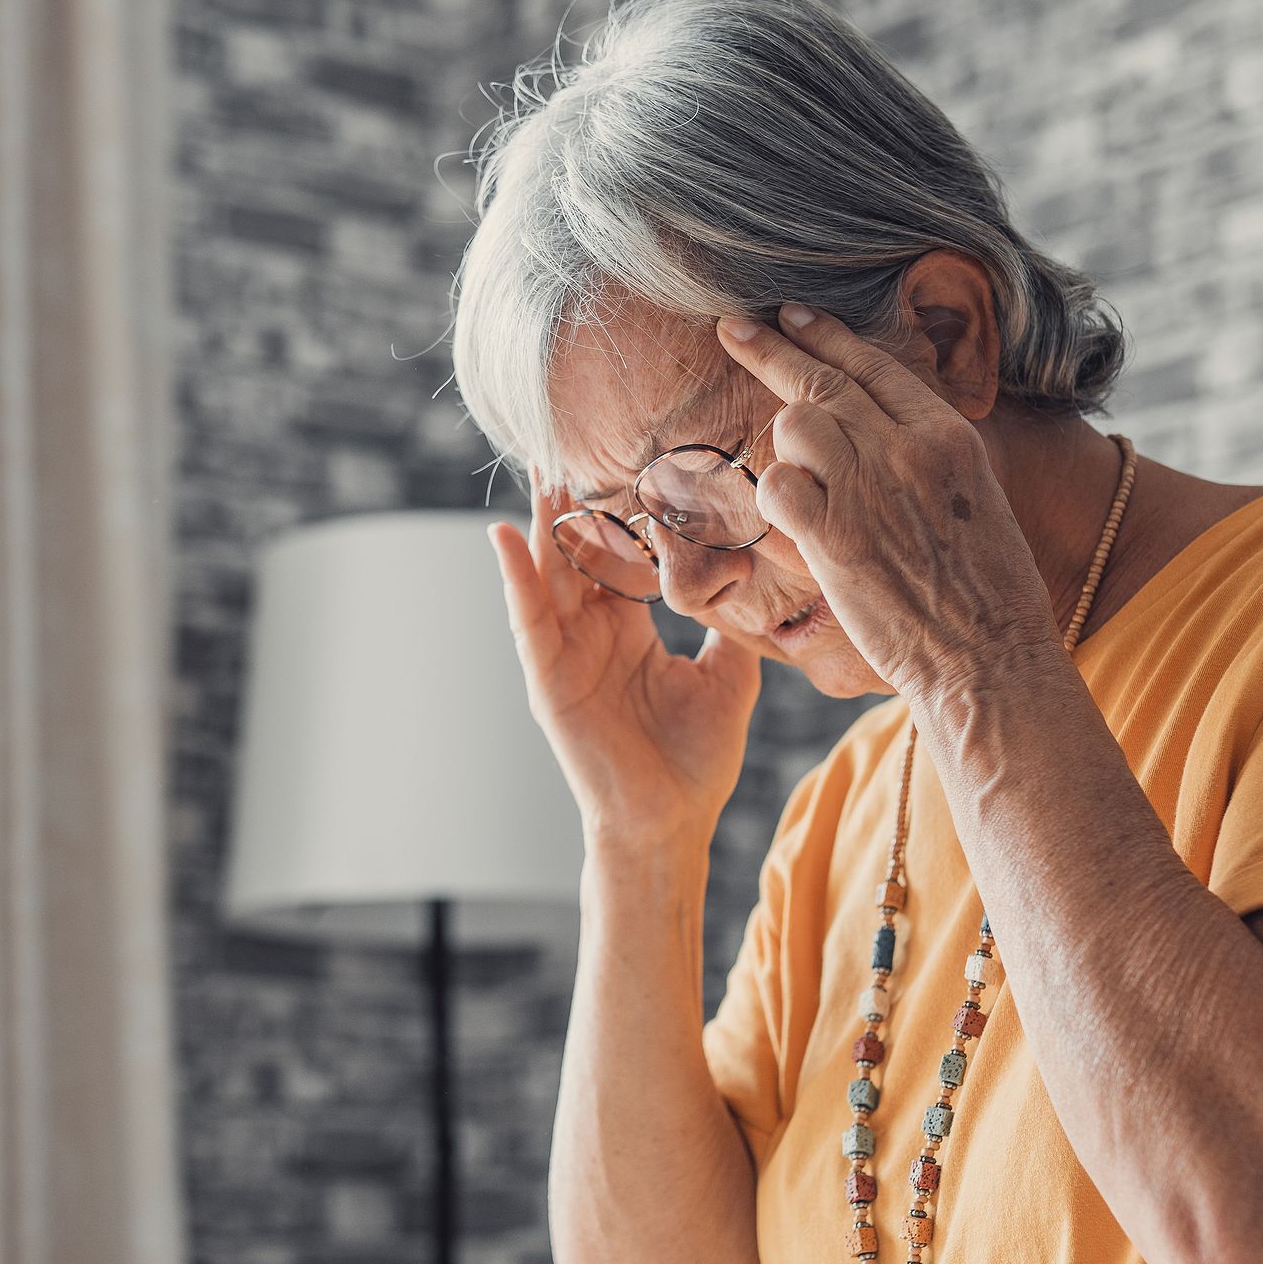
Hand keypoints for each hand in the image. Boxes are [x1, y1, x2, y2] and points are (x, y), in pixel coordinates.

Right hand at [489, 489, 759, 850]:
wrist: (669, 825)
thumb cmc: (695, 761)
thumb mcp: (729, 676)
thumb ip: (731, 625)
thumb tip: (760, 579)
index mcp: (628, 630)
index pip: (619, 555)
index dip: (623, 509)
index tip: (635, 455)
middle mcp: (591, 635)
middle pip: (576, 552)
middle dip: (573, 500)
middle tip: (572, 438)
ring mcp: (564, 655)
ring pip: (548, 573)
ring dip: (539, 521)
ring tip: (538, 468)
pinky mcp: (547, 680)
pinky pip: (527, 620)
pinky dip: (514, 577)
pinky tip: (502, 534)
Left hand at [713, 302, 1062, 696]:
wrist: (991, 657)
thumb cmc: (988, 594)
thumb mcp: (977, 498)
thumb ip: (926, 456)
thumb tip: (878, 431)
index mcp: (948, 437)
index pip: (874, 365)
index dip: (825, 334)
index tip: (790, 314)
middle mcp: (907, 450)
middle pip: (822, 380)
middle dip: (769, 349)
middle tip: (732, 328)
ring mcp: (868, 490)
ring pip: (796, 426)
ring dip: (785, 447)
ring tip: (801, 480)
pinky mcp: (834, 537)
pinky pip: (778, 487)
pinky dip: (775, 498)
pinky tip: (791, 519)